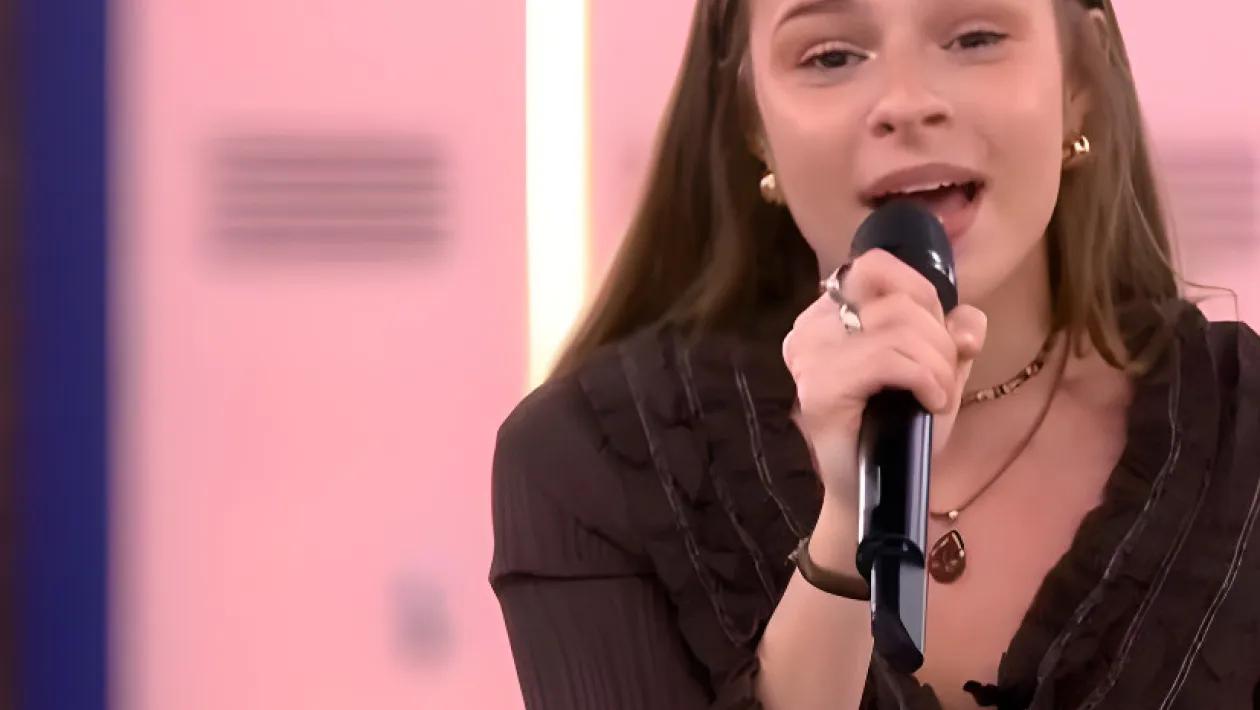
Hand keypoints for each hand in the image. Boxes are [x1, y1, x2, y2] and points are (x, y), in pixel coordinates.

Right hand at [782, 249, 987, 505]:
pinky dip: (927, 378)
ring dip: (938, 363)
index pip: (877, 266)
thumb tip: (968, 320)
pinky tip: (931, 403)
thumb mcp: (936, 372)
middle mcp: (811, 328)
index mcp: (829, 314)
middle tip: (943, 380)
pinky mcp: (820, 387)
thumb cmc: (900, 431)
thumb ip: (952, 336)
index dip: (922, 294)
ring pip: (899, 325)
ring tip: (938, 395)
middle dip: (940, 339)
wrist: (878, 494)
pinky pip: (890, 359)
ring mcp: (810, 357)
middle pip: (898, 298)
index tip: (935, 341)